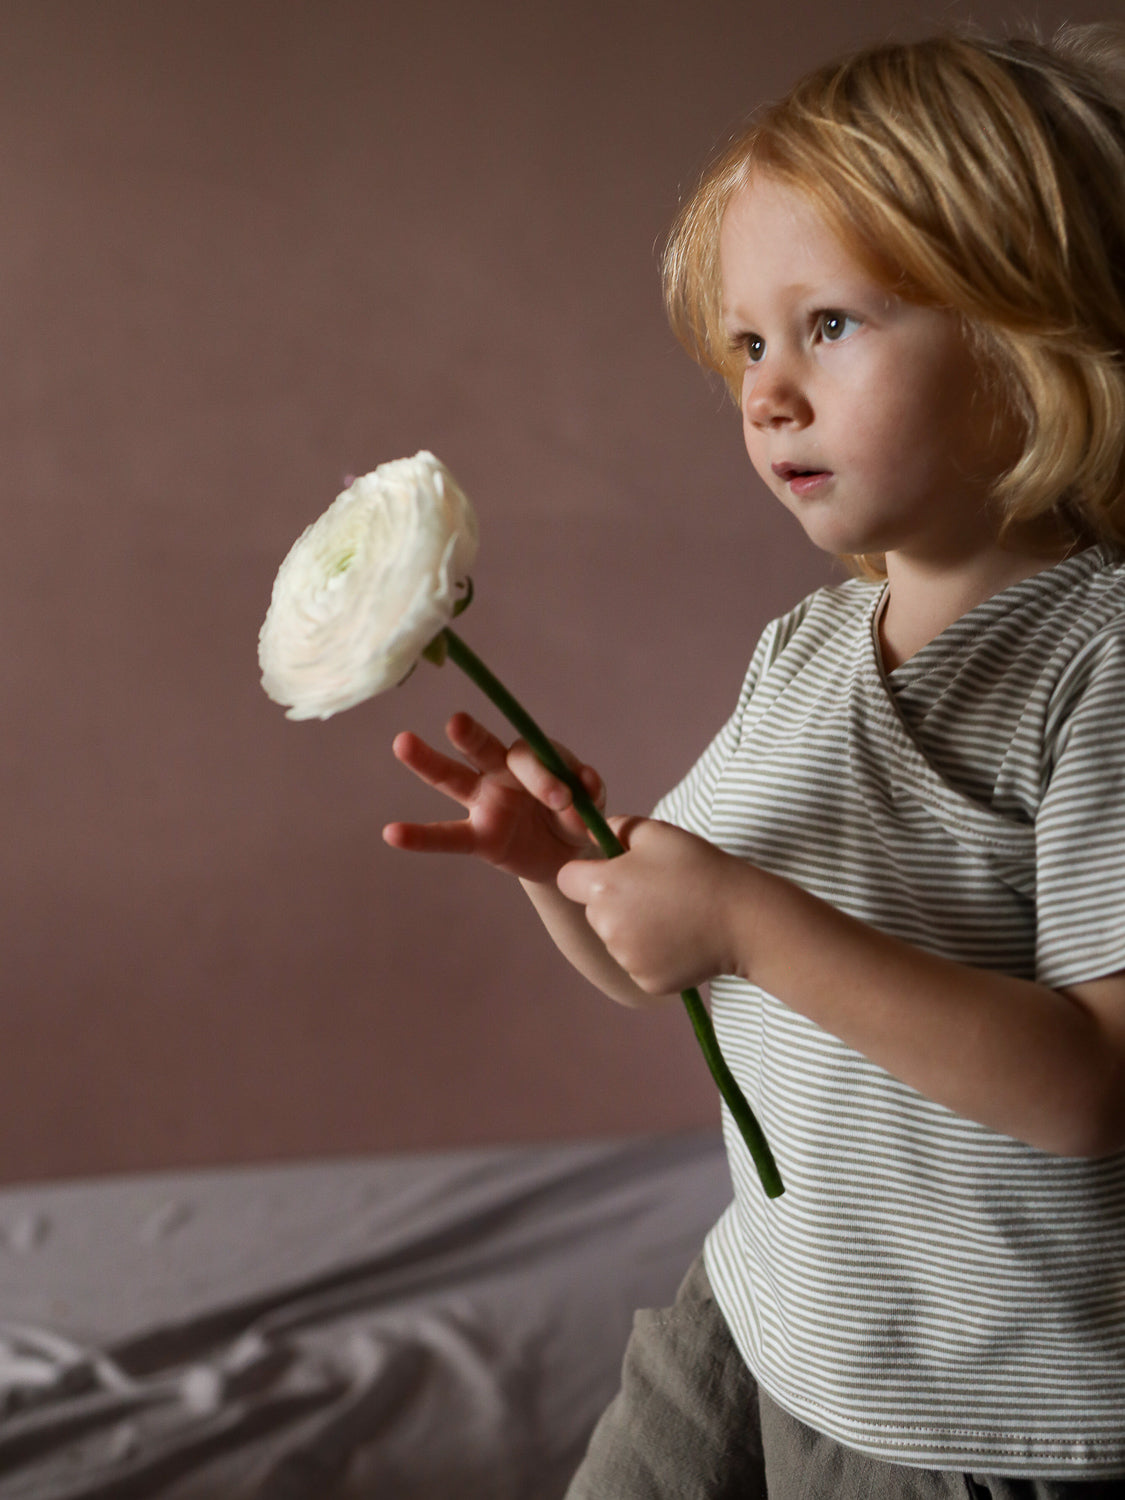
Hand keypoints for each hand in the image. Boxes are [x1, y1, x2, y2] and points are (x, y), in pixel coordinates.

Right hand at [383, 712, 604, 883]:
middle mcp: (502, 773)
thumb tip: (586, 784)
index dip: (543, 777)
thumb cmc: (575, 817)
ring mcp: (484, 802)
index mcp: (533, 758)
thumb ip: (587, 797)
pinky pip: (446, 837)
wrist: (566, 855)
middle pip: (483, 749)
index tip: (562, 800)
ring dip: (428, 761)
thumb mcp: (589, 807)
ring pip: (452, 778)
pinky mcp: (478, 837)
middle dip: (471, 736)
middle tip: (456, 723)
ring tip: (403, 743)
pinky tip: (391, 833)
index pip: (529, 758)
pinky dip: (420, 836)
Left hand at [556, 817, 747, 994]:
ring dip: (635, 929)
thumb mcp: (656, 832)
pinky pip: (638, 963)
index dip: (586, 874)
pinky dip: (654, 954)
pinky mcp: (646, 980)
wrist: (742, 917)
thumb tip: (596, 835)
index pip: (568, 880)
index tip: (613, 872)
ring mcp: (625, 958)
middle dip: (615, 902)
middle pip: (594, 912)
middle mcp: (606, 926)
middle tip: (657, 892)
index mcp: (602, 887)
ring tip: (674, 914)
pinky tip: (681, 938)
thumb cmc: (699, 868)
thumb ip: (617, 828)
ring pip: (617, 939)